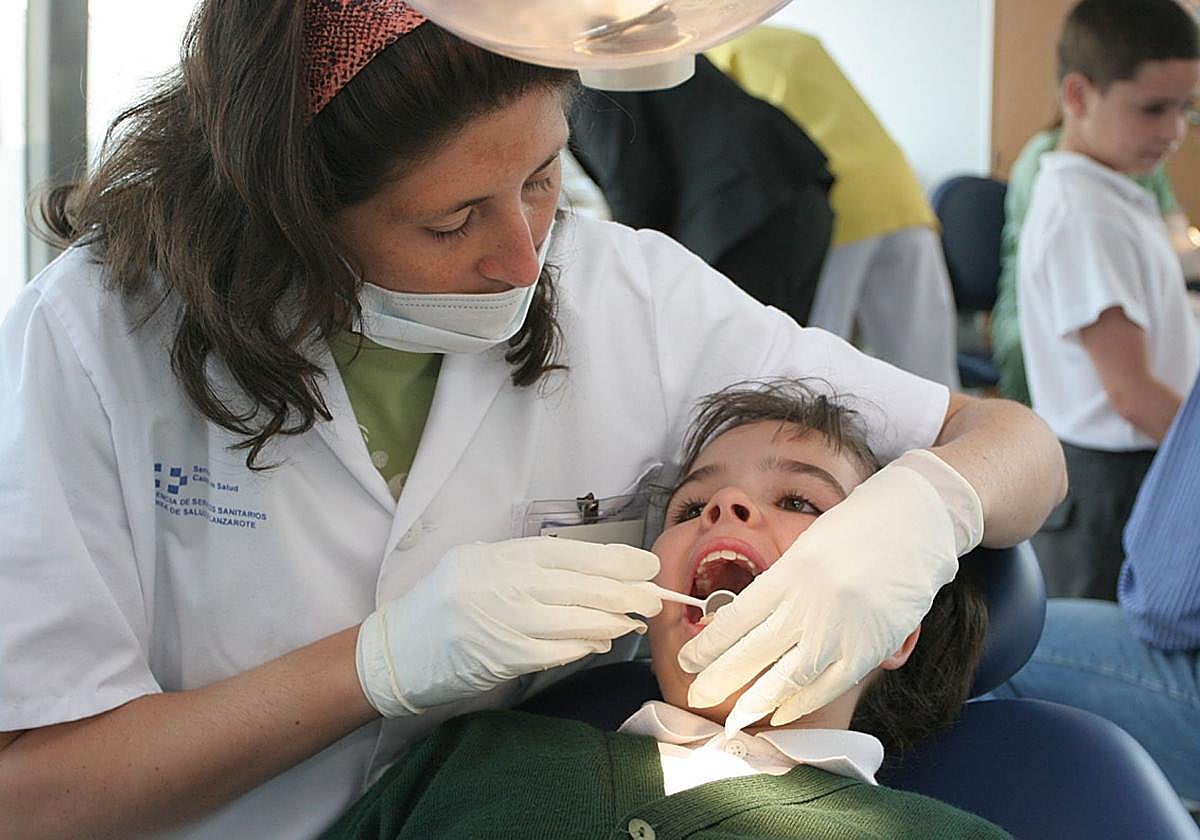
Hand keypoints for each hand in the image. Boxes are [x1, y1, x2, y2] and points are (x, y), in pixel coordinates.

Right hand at [356, 536, 661, 716]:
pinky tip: (602, 641)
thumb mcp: (478, 567)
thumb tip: (589, 576)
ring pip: (574, 619)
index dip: (613, 559)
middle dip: (624, 591)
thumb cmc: (441, 604)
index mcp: (499, 557)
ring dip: (611, 620)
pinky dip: (583, 645)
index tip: (644, 564)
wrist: (396, 651)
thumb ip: (525, 567)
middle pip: (579, 585)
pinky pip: (556, 651)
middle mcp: (502, 584)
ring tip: (634, 619)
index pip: (569, 553)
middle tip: (654, 596)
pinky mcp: (502, 657)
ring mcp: (503, 621)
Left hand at [677, 450, 982, 733]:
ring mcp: (840, 628)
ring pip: (788, 676)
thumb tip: (748, 617)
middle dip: (721, 679)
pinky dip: (802, 703)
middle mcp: (809, 603)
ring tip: (733, 718)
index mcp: (789, 572)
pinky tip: (781, 714)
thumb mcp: (807, 547)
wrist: (915, 521)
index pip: (737, 617)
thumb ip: (782, 583)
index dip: (709, 644)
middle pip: (754, 652)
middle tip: (696, 697)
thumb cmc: (856, 530)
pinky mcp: (869, 647)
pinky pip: (829, 685)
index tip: (687, 660)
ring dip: (756, 701)